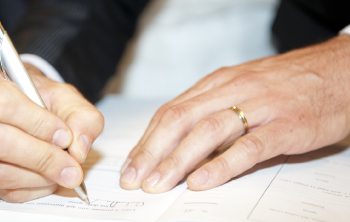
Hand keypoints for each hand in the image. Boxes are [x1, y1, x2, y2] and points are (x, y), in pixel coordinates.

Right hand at [0, 63, 103, 201]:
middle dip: (41, 157)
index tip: (64, 134)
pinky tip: (50, 178)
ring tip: (64, 171)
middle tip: (71, 164)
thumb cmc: (40, 98)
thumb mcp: (66, 96)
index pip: (2, 103)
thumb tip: (79, 149)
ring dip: (39, 176)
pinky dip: (33, 189)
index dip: (36, 122)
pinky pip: (2, 190)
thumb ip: (81, 116)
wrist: (26, 105)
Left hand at [120, 35, 349, 192]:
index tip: (131, 165)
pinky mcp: (286, 126)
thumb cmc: (287, 83)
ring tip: (158, 184)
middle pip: (180, 120)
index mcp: (218, 83)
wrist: (340, 70)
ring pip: (208, 132)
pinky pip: (248, 147)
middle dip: (152, 152)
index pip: (171, 112)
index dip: (147, 141)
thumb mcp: (242, 88)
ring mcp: (260, 107)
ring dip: (177, 160)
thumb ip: (212, 109)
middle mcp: (233, 91)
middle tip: (134, 180)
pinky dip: (221, 165)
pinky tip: (201, 181)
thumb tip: (179, 141)